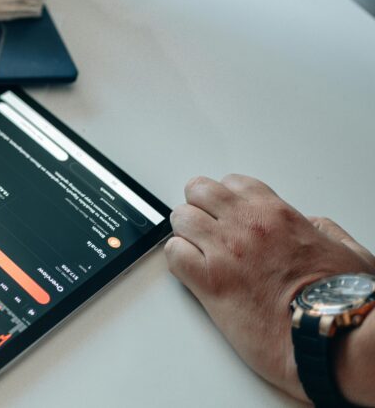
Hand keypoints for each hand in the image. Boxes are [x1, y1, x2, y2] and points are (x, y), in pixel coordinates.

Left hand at [165, 174, 374, 402]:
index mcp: (276, 214)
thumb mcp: (348, 252)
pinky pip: (173, 254)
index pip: (232, 183)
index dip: (226, 200)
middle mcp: (246, 225)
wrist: (333, 339)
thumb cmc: (344, 301)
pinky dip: (178, 260)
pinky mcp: (209, 282)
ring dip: (186, 233)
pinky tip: (193, 272)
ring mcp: (224, 251)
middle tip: (206, 229)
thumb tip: (311, 226)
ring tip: (198, 252)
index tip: (228, 214)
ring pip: (181, 218)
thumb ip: (324, 230)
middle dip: (198, 207)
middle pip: (198, 191)